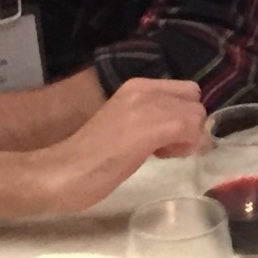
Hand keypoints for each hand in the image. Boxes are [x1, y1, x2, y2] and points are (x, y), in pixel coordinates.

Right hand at [37, 78, 208, 213]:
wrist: (62, 171)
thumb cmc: (88, 158)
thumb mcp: (124, 125)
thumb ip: (148, 119)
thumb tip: (180, 129)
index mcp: (135, 86)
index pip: (184, 91)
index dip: (182, 115)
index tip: (165, 137)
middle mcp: (144, 88)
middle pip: (194, 101)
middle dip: (189, 125)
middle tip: (165, 147)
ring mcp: (149, 106)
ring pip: (196, 115)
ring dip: (187, 138)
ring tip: (159, 153)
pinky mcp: (154, 127)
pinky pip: (191, 130)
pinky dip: (185, 146)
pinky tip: (160, 157)